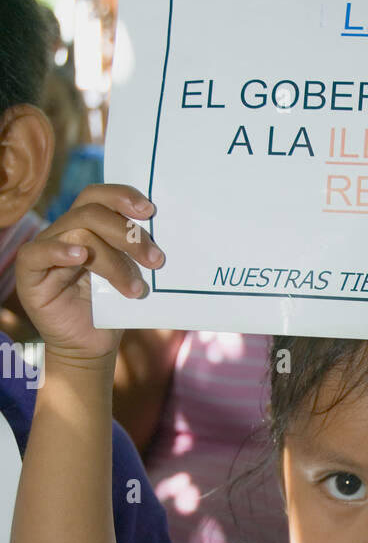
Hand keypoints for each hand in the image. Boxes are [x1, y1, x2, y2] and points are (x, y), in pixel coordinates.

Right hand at [14, 184, 163, 363]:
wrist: (93, 347)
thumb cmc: (113, 308)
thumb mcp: (130, 273)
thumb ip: (135, 250)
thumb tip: (162, 230)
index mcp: (87, 226)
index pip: (99, 196)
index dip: (122, 196)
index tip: (150, 211)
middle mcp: (64, 231)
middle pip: (91, 212)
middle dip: (128, 234)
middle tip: (155, 259)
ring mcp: (45, 249)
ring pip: (78, 233)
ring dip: (113, 260)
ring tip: (135, 288)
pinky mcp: (30, 273)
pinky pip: (39, 253)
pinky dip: (60, 251)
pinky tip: (80, 257)